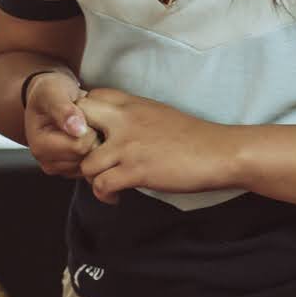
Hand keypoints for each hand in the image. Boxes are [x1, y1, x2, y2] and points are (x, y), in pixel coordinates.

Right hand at [23, 70, 95, 178]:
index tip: (82, 113)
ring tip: (86, 126)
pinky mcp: (72, 169)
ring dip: (96, 141)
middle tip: (86, 119)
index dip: (89, 127)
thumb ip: (63, 109)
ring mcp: (60, 168)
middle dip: (93, 135)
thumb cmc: (51, 92)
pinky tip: (89, 134)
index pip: (80, 146)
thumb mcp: (53, 92)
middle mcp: (48, 162)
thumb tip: (77, 129)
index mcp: (40, 146)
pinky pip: (95, 163)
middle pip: (88, 156)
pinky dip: (97, 149)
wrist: (52, 96)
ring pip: (94, 161)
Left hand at [76, 88, 240, 204]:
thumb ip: (132, 116)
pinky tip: (116, 197)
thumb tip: (110, 128)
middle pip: (76, 124)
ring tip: (106, 183)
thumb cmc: (194, 137)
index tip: (91, 136)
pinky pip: (100, 186)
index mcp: (133, 104)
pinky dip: (104, 195)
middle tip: (87, 161)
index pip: (89, 100)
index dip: (82, 119)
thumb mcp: (159, 114)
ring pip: (85, 164)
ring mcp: (129, 146)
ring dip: (91, 178)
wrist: (221, 152)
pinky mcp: (136, 170)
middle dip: (75, 145)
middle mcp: (126, 121)